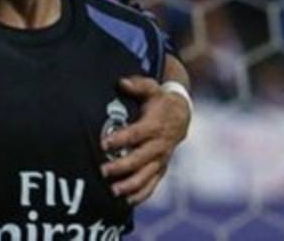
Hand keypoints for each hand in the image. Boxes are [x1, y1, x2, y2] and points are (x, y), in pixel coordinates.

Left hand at [100, 76, 190, 205]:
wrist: (181, 114)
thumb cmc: (159, 100)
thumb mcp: (151, 88)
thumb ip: (137, 85)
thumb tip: (121, 82)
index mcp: (155, 125)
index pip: (136, 134)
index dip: (121, 139)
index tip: (104, 144)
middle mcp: (159, 145)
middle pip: (140, 158)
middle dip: (121, 166)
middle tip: (102, 171)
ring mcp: (161, 158)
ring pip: (147, 175)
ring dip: (130, 185)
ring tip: (113, 191)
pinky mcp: (161, 168)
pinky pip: (152, 184)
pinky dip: (141, 194)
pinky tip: (126, 202)